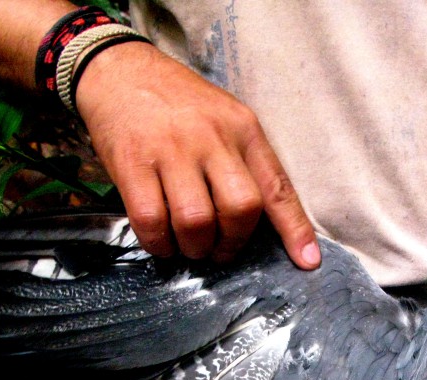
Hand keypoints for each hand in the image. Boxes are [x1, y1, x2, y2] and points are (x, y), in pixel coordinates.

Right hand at [74, 41, 320, 267]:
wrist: (119, 69)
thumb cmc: (180, 105)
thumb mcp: (226, 121)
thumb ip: (246, 164)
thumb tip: (267, 224)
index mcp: (243, 130)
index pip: (277, 187)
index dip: (295, 229)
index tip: (307, 262)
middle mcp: (211, 138)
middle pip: (240, 209)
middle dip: (232, 243)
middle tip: (219, 249)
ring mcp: (170, 150)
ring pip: (196, 222)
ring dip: (194, 248)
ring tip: (189, 245)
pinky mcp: (132, 163)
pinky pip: (151, 221)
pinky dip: (159, 243)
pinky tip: (161, 239)